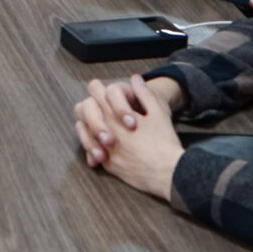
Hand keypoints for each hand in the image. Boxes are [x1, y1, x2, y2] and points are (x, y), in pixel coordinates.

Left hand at [73, 76, 186, 201]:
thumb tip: (135, 78)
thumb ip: (144, 93)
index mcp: (115, 115)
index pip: (96, 93)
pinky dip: (94, 148)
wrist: (169, 173)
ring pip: (83, 132)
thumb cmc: (164, 141)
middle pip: (83, 110)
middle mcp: (105, 131)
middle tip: (103, 110)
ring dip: (88, 126)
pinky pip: (91, 153)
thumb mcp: (159, 112)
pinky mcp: (108, 165)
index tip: (105, 94)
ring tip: (102, 128)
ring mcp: (104, 149)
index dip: (99, 89)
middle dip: (91, 107)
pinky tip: (103, 148)